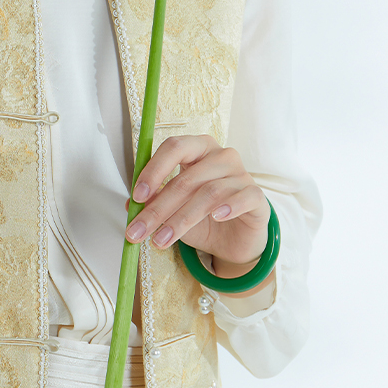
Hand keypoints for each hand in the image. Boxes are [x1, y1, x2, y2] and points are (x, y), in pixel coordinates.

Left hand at [124, 134, 270, 276]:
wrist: (234, 240)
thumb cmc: (203, 217)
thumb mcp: (174, 210)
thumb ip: (155, 201)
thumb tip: (130, 204)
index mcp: (198, 149)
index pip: (174, 147)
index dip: (153, 170)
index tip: (137, 196)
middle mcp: (221, 156)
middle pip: (186, 178)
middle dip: (158, 208)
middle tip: (139, 230)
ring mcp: (241, 174)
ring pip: (209, 193)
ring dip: (181, 219)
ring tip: (161, 240)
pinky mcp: (257, 196)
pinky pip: (244, 197)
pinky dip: (228, 206)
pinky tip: (216, 217)